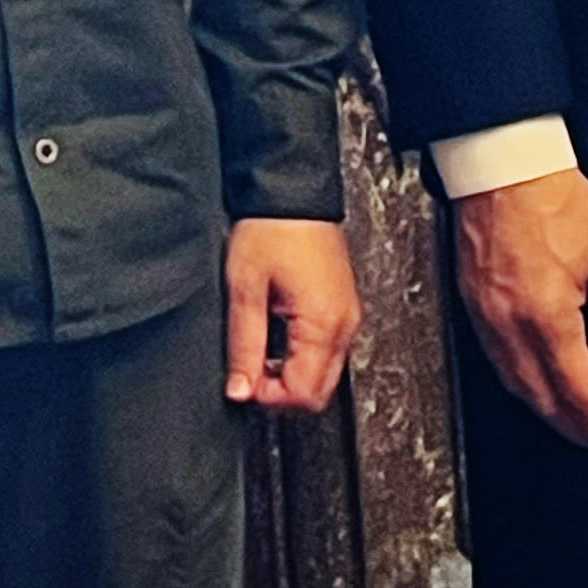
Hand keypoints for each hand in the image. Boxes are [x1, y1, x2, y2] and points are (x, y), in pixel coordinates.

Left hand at [224, 216, 361, 410]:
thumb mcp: (245, 286)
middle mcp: (345, 325)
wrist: (294, 191)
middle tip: (250, 368)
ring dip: (292, 372)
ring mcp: (348, 316)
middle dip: (282, 390)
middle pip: (319, 391)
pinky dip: (303, 353)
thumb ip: (244, 343)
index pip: (304, 394)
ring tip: (262, 344)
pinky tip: (279, 331)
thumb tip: (240, 388)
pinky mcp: (343, 307)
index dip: (269, 396)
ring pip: (325, 372)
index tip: (244, 381)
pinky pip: (328, 349)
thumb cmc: (272, 228)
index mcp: (324, 323)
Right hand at [452, 167, 587, 457]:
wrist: (503, 164)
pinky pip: (493, 357)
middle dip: (570, 426)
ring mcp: (485, 314)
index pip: (576, 392)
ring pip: (513, 382)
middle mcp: (510, 324)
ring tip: (568, 417)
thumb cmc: (553, 200)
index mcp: (548, 317)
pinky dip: (516, 378)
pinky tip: (530, 376)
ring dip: (542, 406)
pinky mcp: (470, 300)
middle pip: (540, 397)